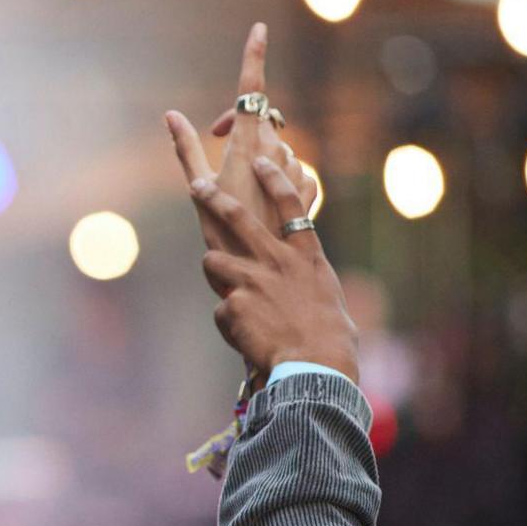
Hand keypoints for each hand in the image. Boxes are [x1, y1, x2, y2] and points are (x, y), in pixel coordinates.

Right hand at [165, 23, 318, 249]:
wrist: (262, 270)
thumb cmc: (222, 231)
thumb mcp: (197, 188)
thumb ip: (186, 148)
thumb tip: (170, 115)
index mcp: (247, 145)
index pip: (252, 90)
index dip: (255, 57)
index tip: (259, 30)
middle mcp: (277, 151)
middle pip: (261, 120)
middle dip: (241, 125)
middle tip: (217, 140)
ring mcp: (297, 169)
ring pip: (277, 147)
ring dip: (260, 156)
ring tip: (242, 188)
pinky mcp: (310, 189)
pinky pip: (294, 169)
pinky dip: (280, 176)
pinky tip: (266, 199)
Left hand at [190, 158, 359, 382]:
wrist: (315, 365)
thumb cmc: (328, 336)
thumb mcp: (324, 295)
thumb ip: (303, 277)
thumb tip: (294, 277)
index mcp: (305, 256)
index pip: (291, 206)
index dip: (275, 180)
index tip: (261, 160)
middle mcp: (277, 261)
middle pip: (238, 217)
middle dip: (214, 197)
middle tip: (198, 184)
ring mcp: (252, 279)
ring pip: (213, 261)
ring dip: (217, 274)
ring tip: (235, 298)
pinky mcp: (232, 303)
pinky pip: (221, 307)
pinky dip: (231, 322)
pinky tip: (247, 335)